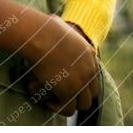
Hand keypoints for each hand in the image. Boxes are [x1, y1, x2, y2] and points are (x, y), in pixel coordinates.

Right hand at [0, 0, 99, 115]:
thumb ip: (63, 30)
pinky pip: (68, 110)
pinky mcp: (70, 91)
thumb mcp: (60, 25)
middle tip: (60, 94)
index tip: (64, 83)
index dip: (80, 82)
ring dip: (68, 104)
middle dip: (77, 96)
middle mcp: (89, 69)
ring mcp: (81, 81)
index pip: (92, 76)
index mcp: (89, 54)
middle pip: (92, 93)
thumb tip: (54, 22)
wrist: (40, 36)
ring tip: (53, 100)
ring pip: (83, 105)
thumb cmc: (43, 28)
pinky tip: (47, 102)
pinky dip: (58, 108)